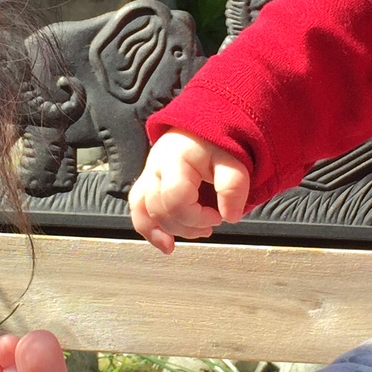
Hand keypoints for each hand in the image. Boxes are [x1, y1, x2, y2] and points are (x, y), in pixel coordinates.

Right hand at [128, 130, 250, 253]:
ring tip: (194, 235)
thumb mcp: (233, 159)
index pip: (176, 198)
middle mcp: (155, 168)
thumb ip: (233, 186)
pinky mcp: (147, 185)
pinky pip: (138, 211)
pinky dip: (150, 229)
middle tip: (212, 223)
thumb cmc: (215, 142)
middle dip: (187, 225)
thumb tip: (230, 216)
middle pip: (159, 209)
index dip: (197, 216)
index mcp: (175, 159)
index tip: (219, 217)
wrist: (201, 128)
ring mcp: (148, 176)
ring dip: (169, 230)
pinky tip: (165, 244)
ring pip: (145, 212)